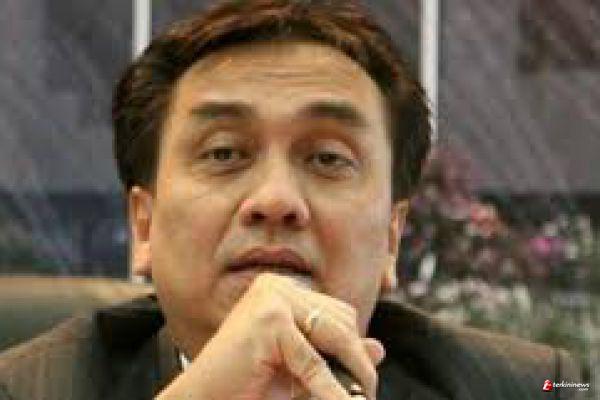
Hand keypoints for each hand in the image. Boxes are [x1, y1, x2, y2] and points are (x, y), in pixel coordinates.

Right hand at [155, 272, 384, 399]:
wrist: (204, 399)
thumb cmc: (249, 384)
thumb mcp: (301, 369)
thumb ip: (336, 354)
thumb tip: (380, 348)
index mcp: (280, 290)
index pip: (337, 311)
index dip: (352, 345)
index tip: (363, 377)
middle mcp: (276, 286)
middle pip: (342, 318)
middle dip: (356, 358)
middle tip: (365, 393)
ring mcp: (271, 299)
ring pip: (335, 336)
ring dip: (351, 372)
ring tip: (357, 399)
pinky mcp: (268, 320)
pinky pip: (313, 361)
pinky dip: (330, 390)